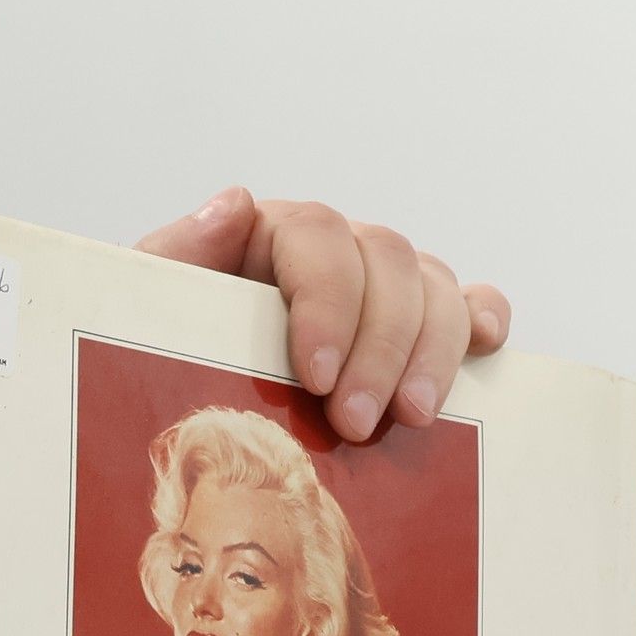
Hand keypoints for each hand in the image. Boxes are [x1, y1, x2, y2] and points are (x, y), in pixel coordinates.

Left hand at [135, 188, 510, 444]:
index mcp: (271, 237)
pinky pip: (470, 304)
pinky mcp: (419, 328)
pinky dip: (483, 319)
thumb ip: (177, 256)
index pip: (319, 238)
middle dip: (381, 347)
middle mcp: (337, 253)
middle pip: (388, 262)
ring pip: (434, 287)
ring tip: (414, 419)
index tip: (317, 377)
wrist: (192, 433)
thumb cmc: (166, 361)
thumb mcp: (150, 311)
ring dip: (432, 351)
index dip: (328, 302)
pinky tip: (485, 348)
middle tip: (358, 424)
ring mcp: (383, 289)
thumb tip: (234, 203)